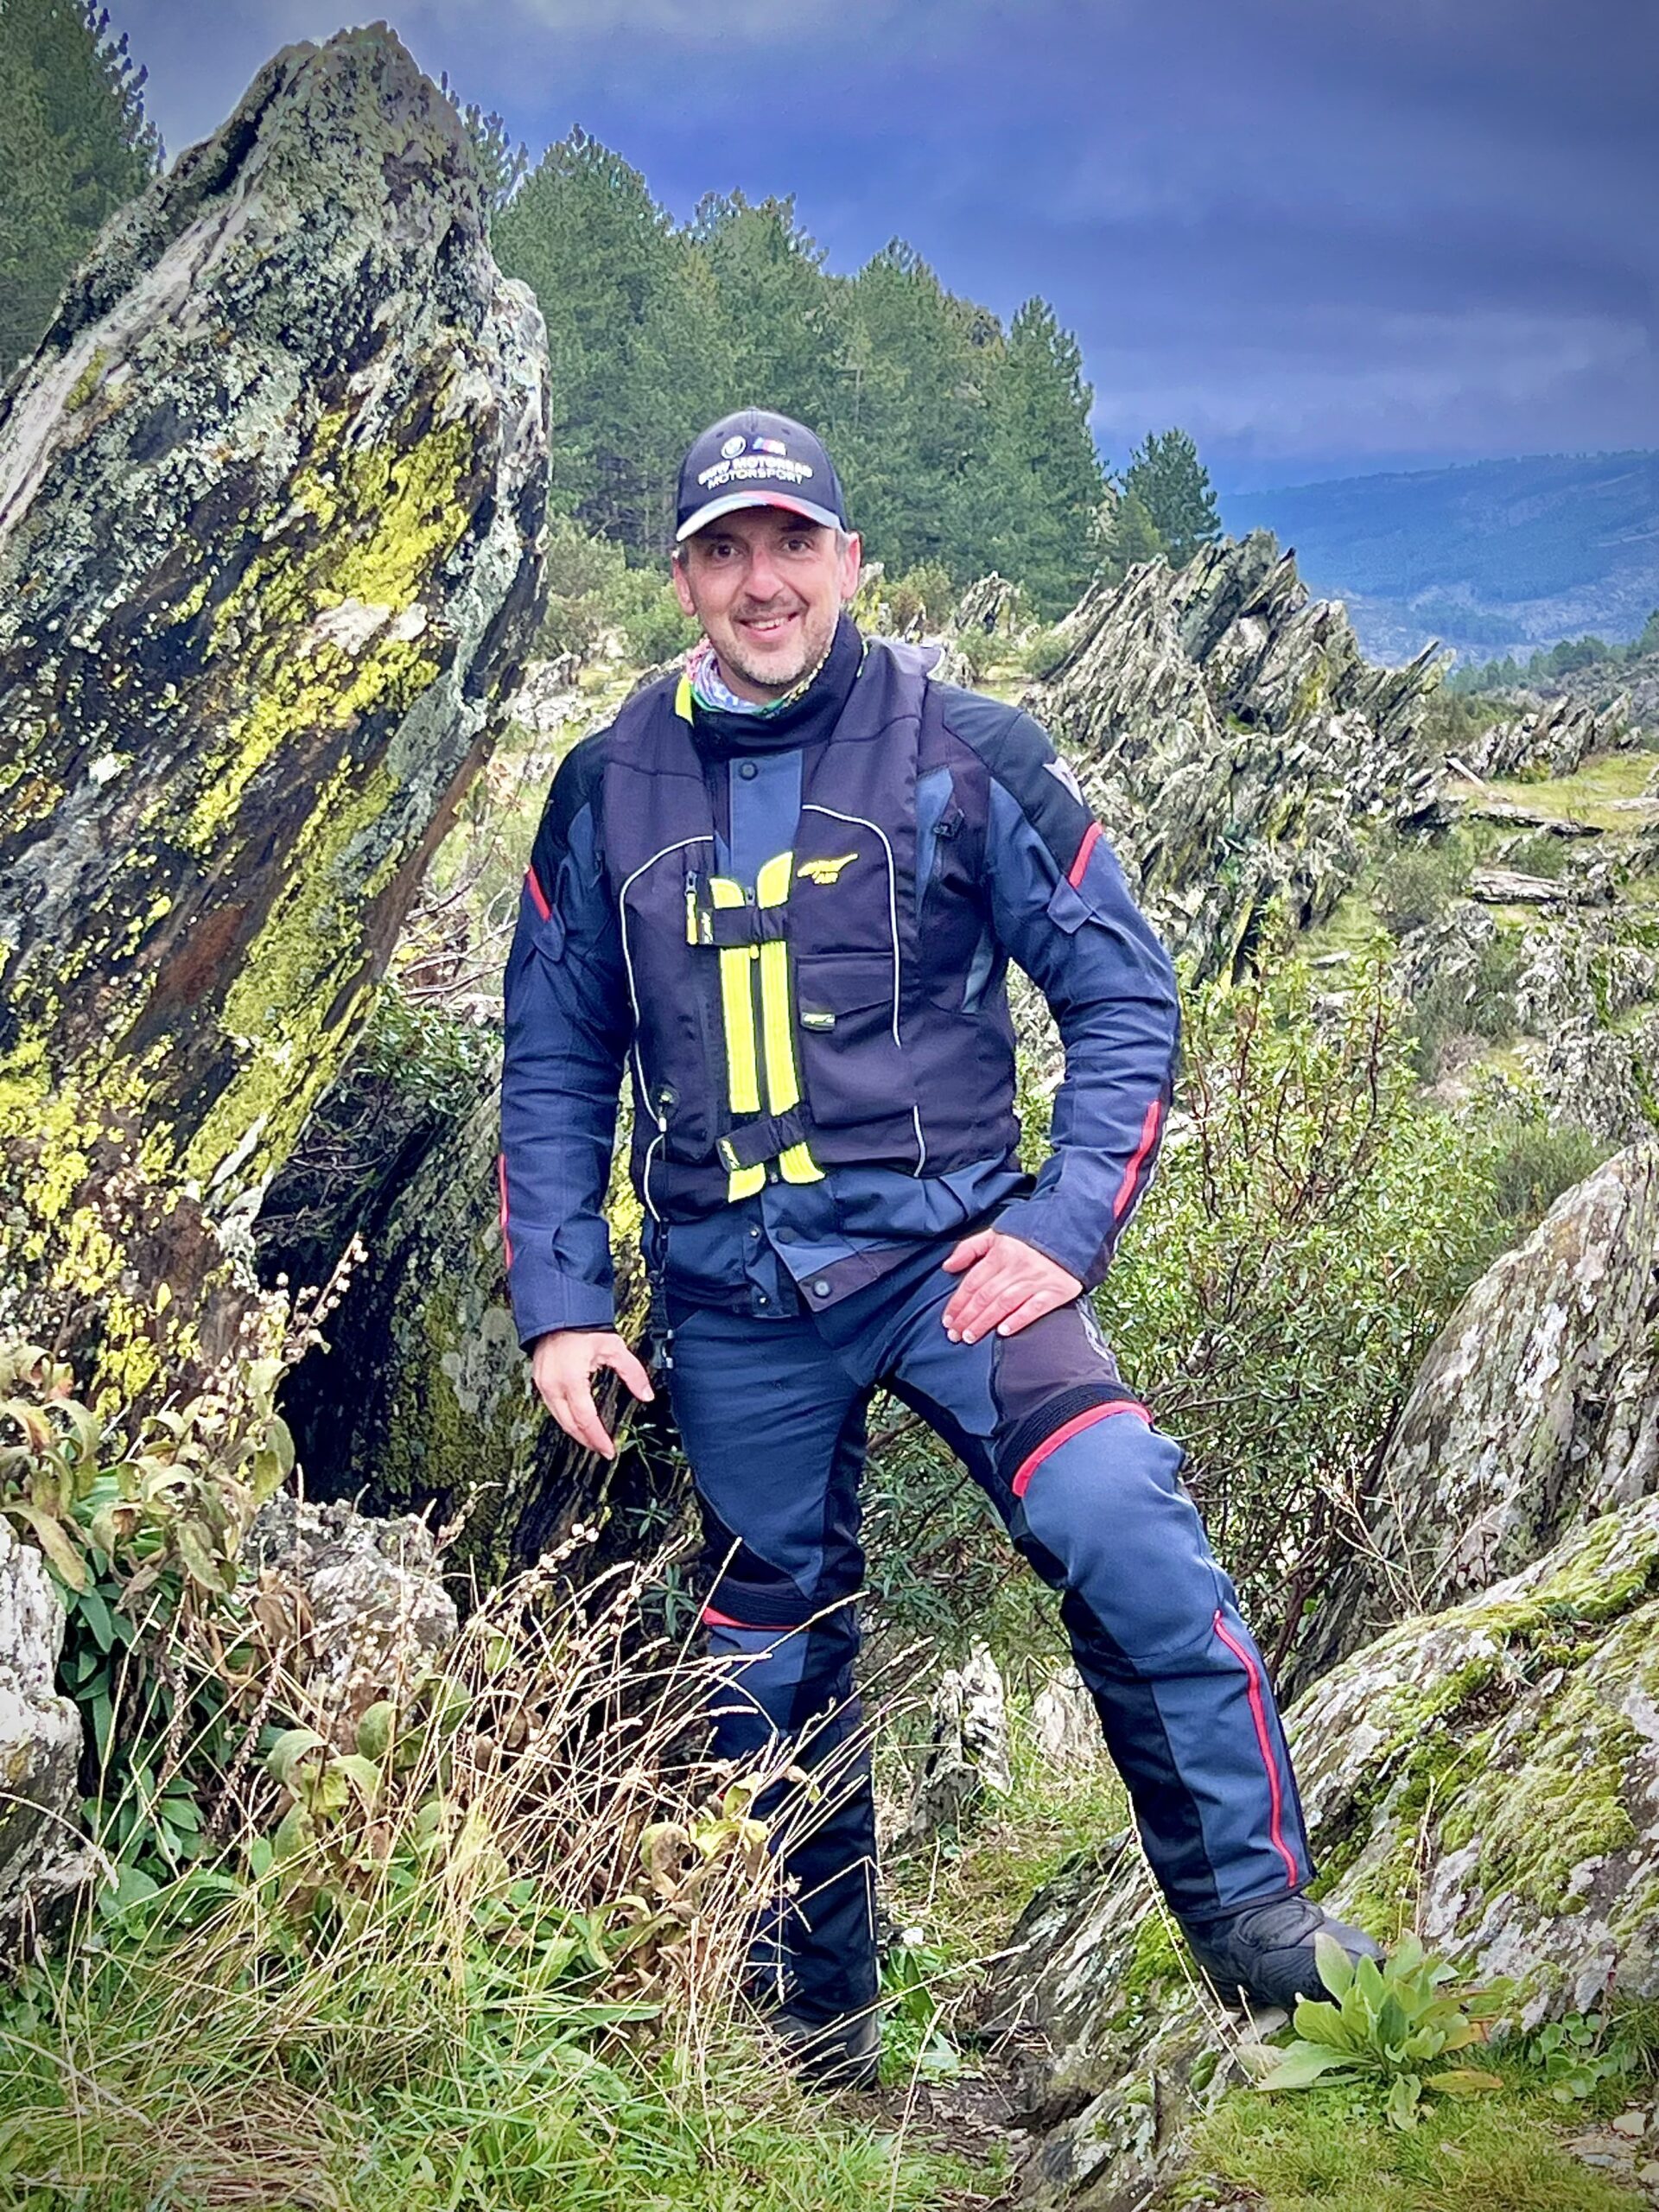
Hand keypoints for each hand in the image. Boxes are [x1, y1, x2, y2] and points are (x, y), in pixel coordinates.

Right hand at [531, 1329, 654, 1459]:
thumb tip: (646, 1395)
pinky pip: (552, 1408)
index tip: (609, 1450)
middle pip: (570, 1424)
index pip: (586, 1419)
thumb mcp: (614, 1348)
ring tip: (592, 1440)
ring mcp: (543, 1384)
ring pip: (558, 1419)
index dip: (598, 1438)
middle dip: (587, 1440)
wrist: (559, 1311)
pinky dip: (565, 1418)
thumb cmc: (583, 1327)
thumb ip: (633, 1374)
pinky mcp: (539, 1381)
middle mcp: (553, 1386)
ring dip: (575, 1432)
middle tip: (602, 1449)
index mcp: (571, 1380)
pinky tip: (577, 1421)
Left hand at [941, 1230, 1081, 1343]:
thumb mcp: (996, 1233)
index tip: (947, 1320)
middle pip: (985, 1296)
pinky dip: (1018, 1319)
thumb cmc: (1030, 1235)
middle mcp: (1016, 1267)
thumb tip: (947, 1267)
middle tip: (954, 1335)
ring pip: (1004, 1303)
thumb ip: (970, 1248)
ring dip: (985, 1322)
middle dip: (967, 1317)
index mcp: (1001, 1253)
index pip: (973, 1282)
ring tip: (971, 1337)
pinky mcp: (1056, 1290)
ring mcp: (1037, 1279)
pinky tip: (1003, 1331)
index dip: (957, 1303)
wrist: (1072, 1231)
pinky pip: (1035, 1307)